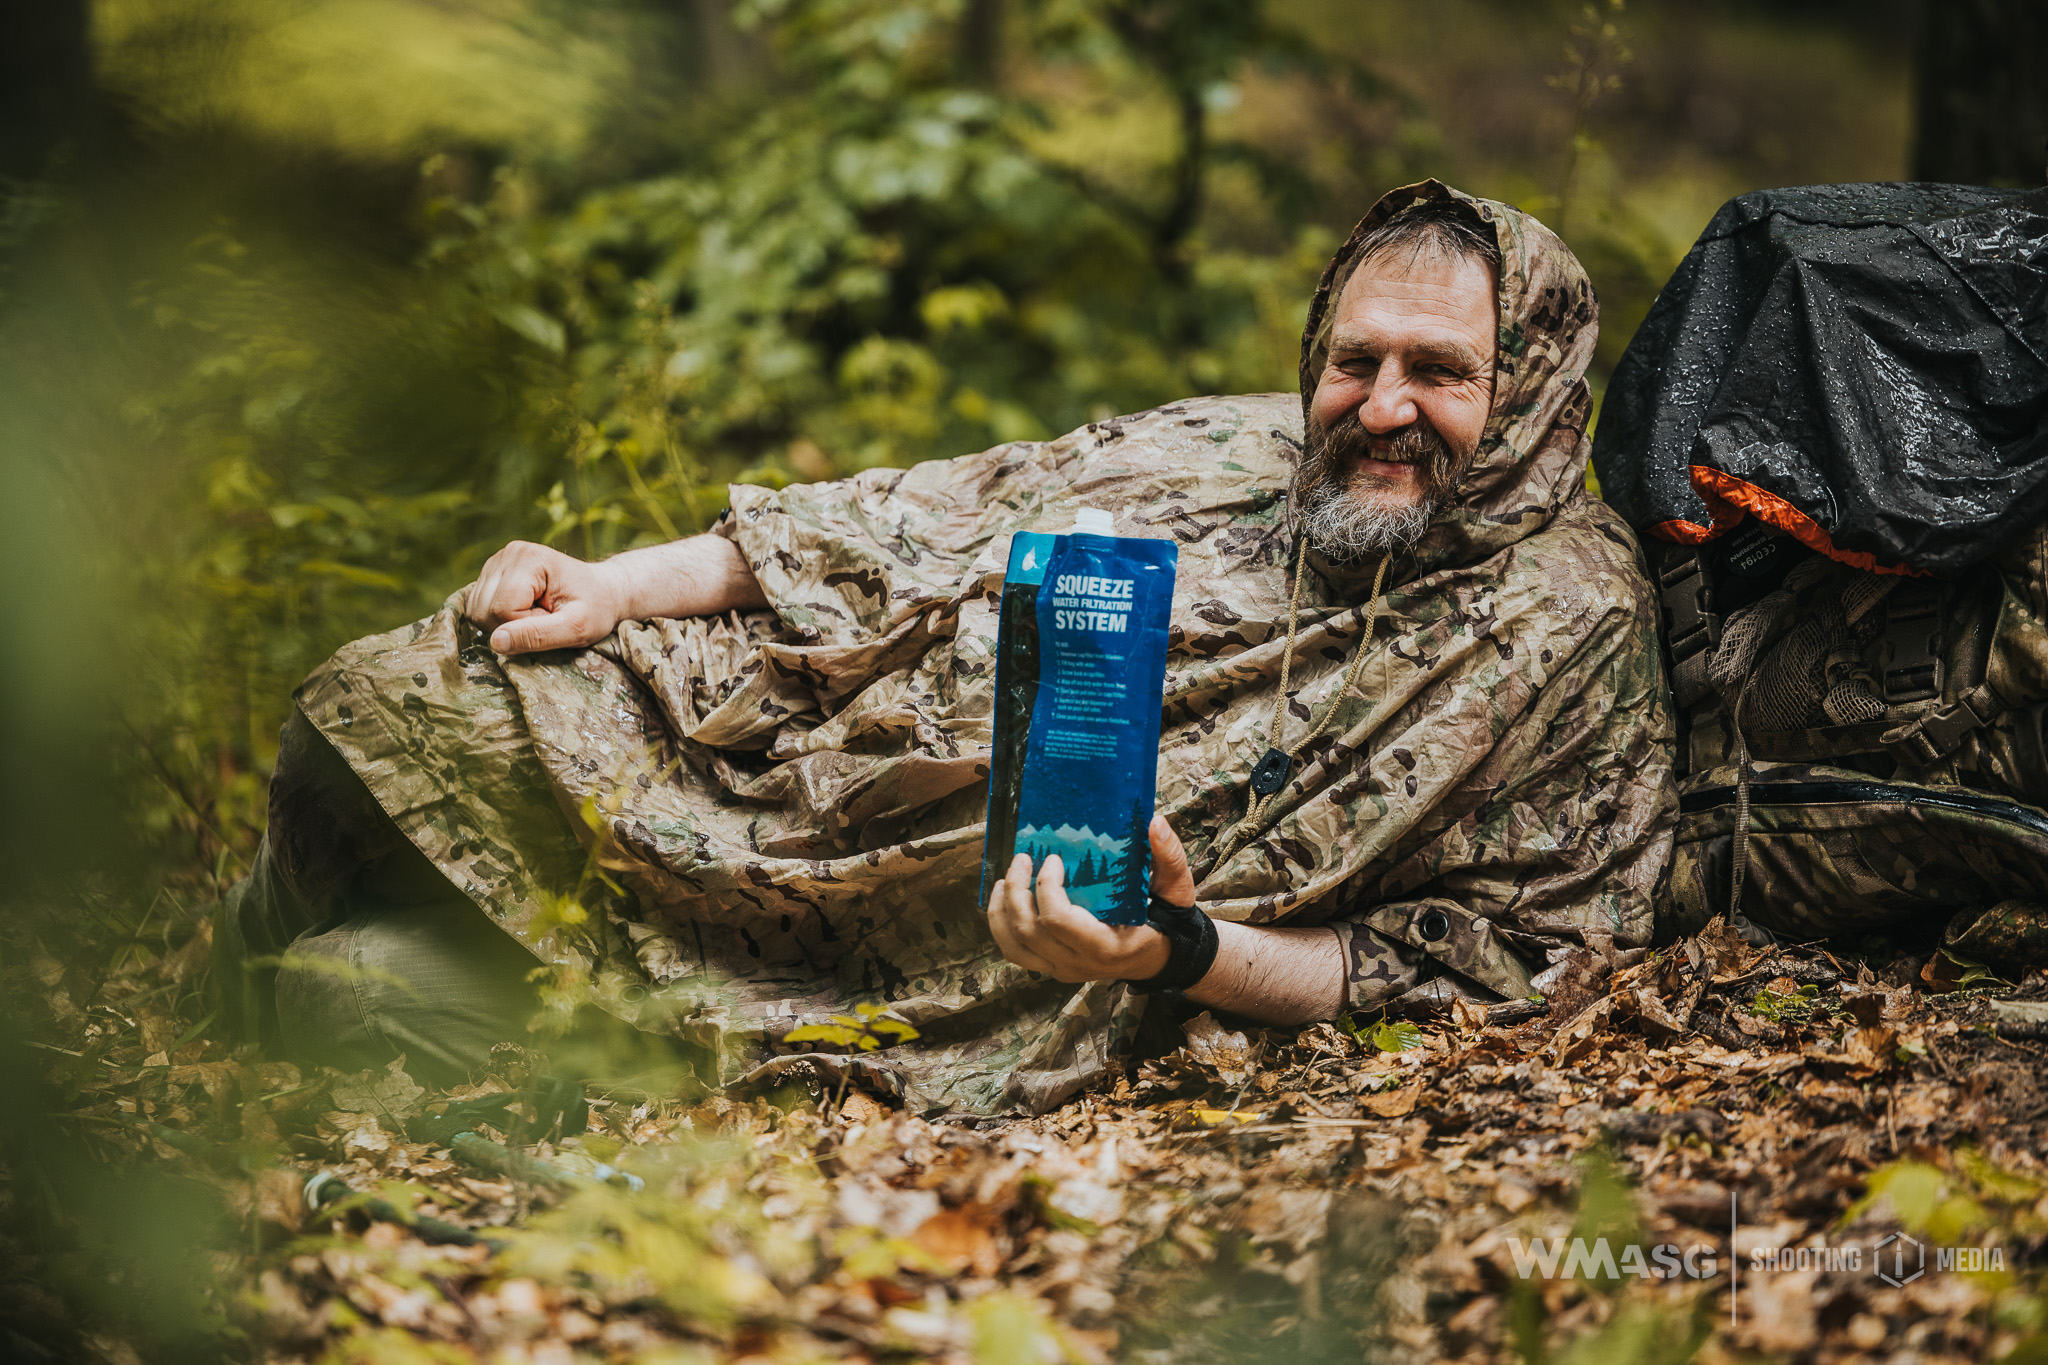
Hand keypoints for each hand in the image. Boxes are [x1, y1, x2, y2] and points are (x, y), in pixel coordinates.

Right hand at [465, 541, 624, 654]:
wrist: (602, 592)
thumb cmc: (596, 609)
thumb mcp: (577, 628)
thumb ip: (538, 635)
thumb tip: (496, 641)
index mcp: (529, 559)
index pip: (502, 610)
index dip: (525, 627)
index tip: (553, 620)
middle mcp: (508, 554)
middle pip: (484, 611)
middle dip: (514, 626)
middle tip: (547, 619)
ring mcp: (497, 562)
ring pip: (477, 611)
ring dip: (506, 624)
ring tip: (539, 614)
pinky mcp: (491, 574)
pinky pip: (478, 608)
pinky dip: (500, 619)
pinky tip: (525, 611)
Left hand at [987, 815, 1195, 982]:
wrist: (1163, 956)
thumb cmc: (1166, 919)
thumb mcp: (1176, 887)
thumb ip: (1169, 856)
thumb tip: (1155, 823)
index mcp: (1106, 946)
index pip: (1059, 921)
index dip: (1047, 888)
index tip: (1053, 860)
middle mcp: (1078, 964)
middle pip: (1029, 931)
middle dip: (1018, 891)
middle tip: (1022, 859)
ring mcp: (1062, 969)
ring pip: (1015, 946)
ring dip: (1002, 910)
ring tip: (1005, 879)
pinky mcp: (1052, 966)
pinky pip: (1016, 952)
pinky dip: (1002, 925)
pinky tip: (1005, 899)